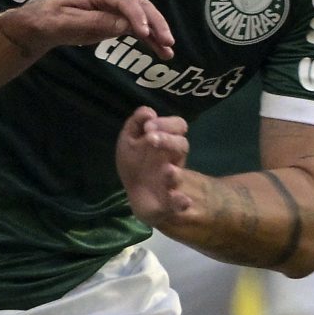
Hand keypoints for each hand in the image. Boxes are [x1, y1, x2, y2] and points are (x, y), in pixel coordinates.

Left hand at [0, 0, 173, 60]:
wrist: (42, 24)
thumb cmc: (51, 20)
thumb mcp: (68, 23)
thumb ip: (95, 23)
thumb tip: (124, 26)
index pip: (124, 0)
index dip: (136, 16)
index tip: (145, 33)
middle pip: (140, 6)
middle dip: (156, 23)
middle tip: (167, 41)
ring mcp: (117, 5)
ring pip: (144, 16)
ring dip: (157, 33)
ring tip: (169, 51)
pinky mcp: (118, 18)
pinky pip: (138, 27)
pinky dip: (150, 39)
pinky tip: (162, 51)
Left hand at [114, 105, 196, 228]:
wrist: (138, 196)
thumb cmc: (137, 164)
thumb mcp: (130, 141)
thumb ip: (136, 123)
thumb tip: (148, 111)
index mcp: (166, 144)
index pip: (178, 127)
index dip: (167, 123)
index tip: (148, 126)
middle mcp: (173, 161)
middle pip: (181, 146)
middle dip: (167, 140)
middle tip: (151, 138)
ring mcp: (173, 182)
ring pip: (180, 175)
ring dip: (174, 173)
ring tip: (167, 170)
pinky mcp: (169, 203)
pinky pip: (179, 204)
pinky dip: (182, 202)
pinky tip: (183, 200)